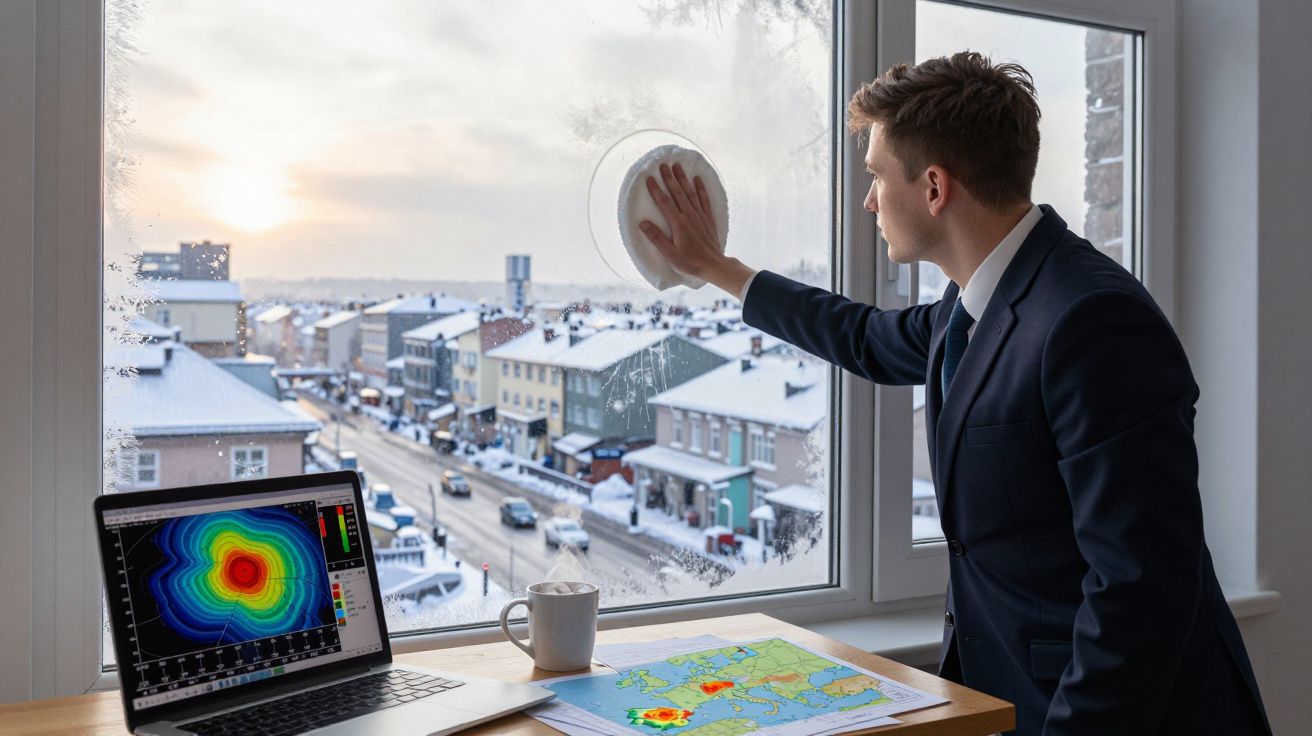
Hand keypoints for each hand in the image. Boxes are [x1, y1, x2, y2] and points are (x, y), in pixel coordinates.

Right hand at [639, 163, 726, 281]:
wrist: (714, 265)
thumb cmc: (690, 262)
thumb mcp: (670, 254)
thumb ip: (657, 238)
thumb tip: (643, 224)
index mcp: (678, 224)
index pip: (664, 203)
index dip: (656, 189)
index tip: (649, 178)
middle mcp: (689, 216)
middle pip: (678, 192)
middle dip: (669, 178)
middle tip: (663, 165)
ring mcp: (700, 215)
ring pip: (690, 192)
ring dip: (683, 178)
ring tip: (677, 166)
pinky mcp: (708, 218)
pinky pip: (704, 199)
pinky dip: (701, 188)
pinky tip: (697, 179)